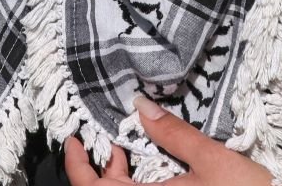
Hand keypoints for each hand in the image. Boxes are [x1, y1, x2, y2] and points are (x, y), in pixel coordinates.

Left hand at [61, 99, 273, 184]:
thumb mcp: (211, 159)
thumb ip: (173, 133)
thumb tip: (140, 105)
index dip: (75, 166)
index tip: (70, 139)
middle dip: (100, 167)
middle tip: (109, 138)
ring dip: (119, 177)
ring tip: (127, 148)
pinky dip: (137, 185)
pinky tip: (151, 168)